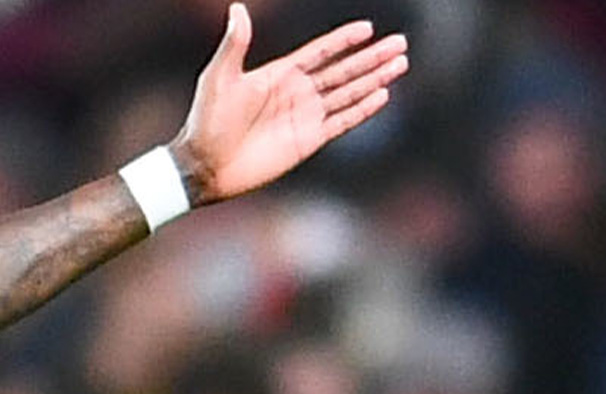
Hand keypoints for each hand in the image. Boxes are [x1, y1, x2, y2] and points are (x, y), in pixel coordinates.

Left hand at [174, 3, 407, 204]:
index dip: (343, 40)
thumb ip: (234, 44)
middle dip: (371, 58)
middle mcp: (296, 94)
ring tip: (400, 64)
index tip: (368, 28)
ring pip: (348, 93)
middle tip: (400, 44)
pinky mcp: (307, 141)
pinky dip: (362, 109)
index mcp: (279, 75)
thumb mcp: (219, 77)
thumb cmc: (206, 121)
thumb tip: (237, 8)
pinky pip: (342, 122)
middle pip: (343, 70)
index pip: (320, 52)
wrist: (204, 166)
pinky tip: (383, 95)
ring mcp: (304, 117)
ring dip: (374, 79)